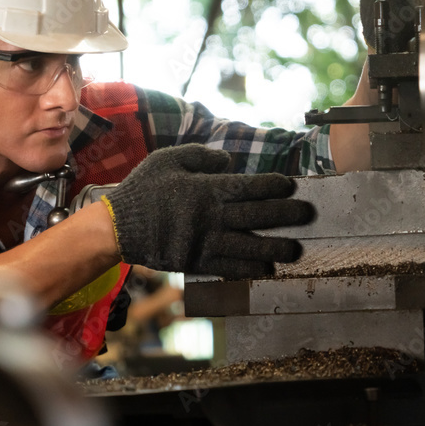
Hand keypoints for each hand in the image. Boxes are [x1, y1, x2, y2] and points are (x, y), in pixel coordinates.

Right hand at [101, 144, 313, 278]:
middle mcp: (210, 216)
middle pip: (256, 215)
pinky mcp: (196, 261)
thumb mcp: (167, 159)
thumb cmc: (144, 189)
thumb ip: (200, 156)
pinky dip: (249, 268)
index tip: (290, 186)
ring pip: (248, 246)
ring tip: (295, 250)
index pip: (248, 186)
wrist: (118, 226)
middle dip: (285, 215)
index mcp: (205, 189)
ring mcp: (204, 242)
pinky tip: (266, 269)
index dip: (273, 186)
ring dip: (274, 248)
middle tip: (306, 215)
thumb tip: (229, 160)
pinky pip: (228, 266)